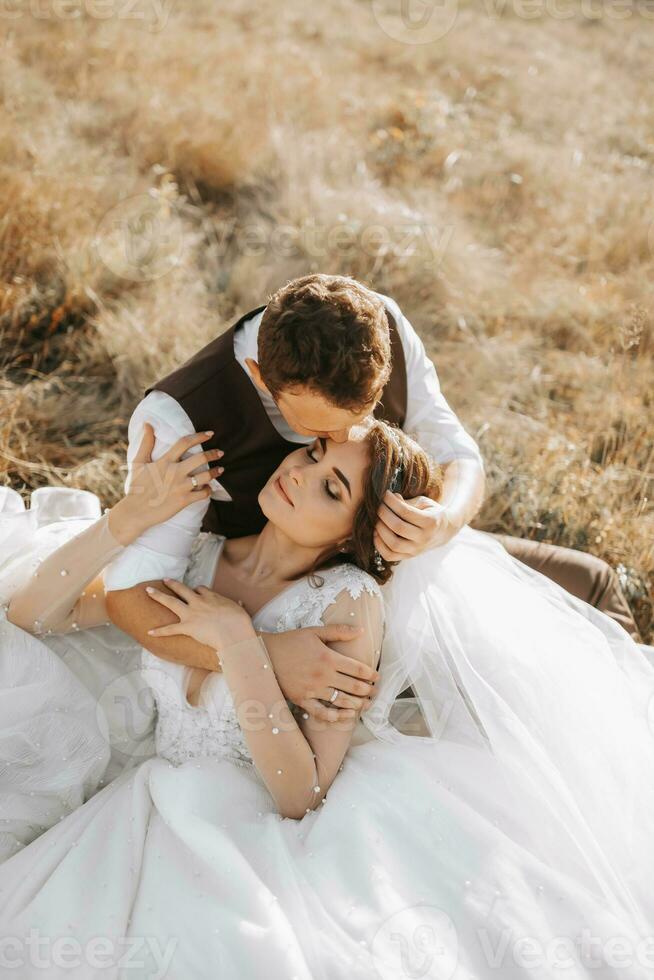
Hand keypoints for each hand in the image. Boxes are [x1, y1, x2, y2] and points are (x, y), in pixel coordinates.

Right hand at [108, 424, 223, 543]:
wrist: (135, 512)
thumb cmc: (136, 486)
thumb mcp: (138, 462)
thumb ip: (146, 443)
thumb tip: (147, 424)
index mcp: (164, 461)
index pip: (185, 443)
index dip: (199, 436)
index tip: (210, 434)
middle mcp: (174, 472)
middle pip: (200, 458)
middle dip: (213, 454)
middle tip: (220, 452)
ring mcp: (180, 486)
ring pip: (206, 476)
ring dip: (215, 472)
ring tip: (221, 470)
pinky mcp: (183, 501)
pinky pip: (203, 494)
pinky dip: (208, 490)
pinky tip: (208, 488)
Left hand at [145, 579, 253, 650]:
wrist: (234, 634)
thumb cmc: (240, 623)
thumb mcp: (240, 609)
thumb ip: (237, 604)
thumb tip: (241, 602)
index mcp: (211, 597)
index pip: (200, 589)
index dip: (196, 590)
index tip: (195, 591)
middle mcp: (198, 602)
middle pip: (182, 589)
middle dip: (172, 584)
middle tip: (165, 580)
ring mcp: (191, 614)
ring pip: (171, 602)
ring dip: (158, 596)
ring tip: (148, 591)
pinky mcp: (187, 627)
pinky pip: (170, 629)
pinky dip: (160, 631)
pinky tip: (149, 632)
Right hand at [262, 626, 380, 723]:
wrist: (265, 654)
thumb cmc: (291, 641)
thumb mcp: (315, 632)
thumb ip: (339, 631)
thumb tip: (361, 631)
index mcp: (328, 657)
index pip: (358, 669)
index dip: (371, 674)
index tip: (376, 677)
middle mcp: (323, 675)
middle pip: (354, 687)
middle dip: (368, 691)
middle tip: (374, 692)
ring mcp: (313, 689)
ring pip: (342, 701)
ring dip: (357, 704)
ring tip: (365, 704)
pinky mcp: (302, 700)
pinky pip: (322, 712)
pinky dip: (336, 716)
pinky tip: (346, 715)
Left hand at [374, 491, 458, 560]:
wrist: (444, 531)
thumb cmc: (432, 513)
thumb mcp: (425, 503)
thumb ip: (408, 502)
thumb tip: (392, 497)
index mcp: (431, 522)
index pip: (406, 511)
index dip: (392, 502)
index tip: (385, 494)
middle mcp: (424, 538)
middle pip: (398, 527)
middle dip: (384, 515)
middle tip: (379, 507)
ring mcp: (417, 549)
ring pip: (394, 544)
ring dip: (381, 530)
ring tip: (377, 520)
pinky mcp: (409, 556)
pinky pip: (390, 555)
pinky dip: (379, 545)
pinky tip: (376, 534)